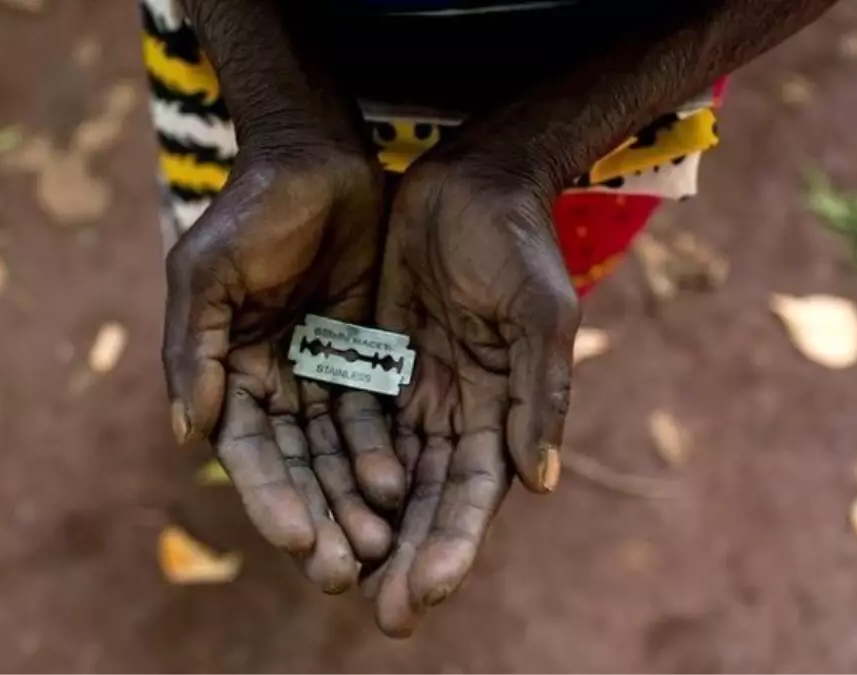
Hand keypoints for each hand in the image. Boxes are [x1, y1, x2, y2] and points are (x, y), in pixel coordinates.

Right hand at [164, 146, 404, 592]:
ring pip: (336, 452)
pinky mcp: (365, 358)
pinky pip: (374, 416)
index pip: (248, 451)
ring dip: (351, 500)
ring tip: (378, 547)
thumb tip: (185, 435)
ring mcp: (319, 373)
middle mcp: (271, 382)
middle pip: (294, 466)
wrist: (317, 157)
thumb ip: (192, 349)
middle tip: (342, 572)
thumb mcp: (207, 271)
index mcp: (226, 370)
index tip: (296, 541)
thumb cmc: (251, 209)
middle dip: (316, 518)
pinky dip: (382, 454)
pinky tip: (400, 489)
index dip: (270, 497)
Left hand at [368, 161, 579, 635]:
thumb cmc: (518, 243)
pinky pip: (350, 423)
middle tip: (383, 616)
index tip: (425, 593)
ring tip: (338, 578)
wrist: (472, 180)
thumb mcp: (539, 312)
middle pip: (427, 500)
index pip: (473, 493)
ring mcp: (414, 389)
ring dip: (366, 526)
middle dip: (407, 556)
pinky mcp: (375, 361)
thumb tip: (541, 484)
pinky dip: (336, 466)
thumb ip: (542, 394)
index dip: (452, 545)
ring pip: (384, 472)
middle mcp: (457, 411)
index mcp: (502, 409)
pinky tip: (314, 505)